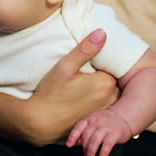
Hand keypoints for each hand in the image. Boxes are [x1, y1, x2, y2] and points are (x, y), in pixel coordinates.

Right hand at [21, 29, 119, 144]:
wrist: (41, 123)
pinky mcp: (99, 119)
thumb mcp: (65, 67)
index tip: (92, 59)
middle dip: (105, 72)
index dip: (103, 59)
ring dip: (102, 86)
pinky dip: (99, 99)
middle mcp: (111, 98)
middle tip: (87, 71)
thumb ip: (85, 49)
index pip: (114, 64)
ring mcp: (106, 111)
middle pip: (114, 77)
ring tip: (84, 84)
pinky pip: (106, 104)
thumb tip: (102, 32)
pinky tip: (83, 98)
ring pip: (111, 91)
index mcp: (105, 83)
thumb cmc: (51, 94)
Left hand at [66, 110, 131, 155]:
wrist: (124, 116)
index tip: (69, 146)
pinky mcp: (115, 133)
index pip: (78, 128)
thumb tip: (77, 142)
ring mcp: (106, 127)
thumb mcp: (94, 121)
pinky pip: (107, 144)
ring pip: (95, 140)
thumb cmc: (106, 121)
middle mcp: (96, 122)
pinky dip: (103, 152)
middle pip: (86, 137)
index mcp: (90, 119)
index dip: (72, 137)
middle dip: (84, 148)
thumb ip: (85, 130)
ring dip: (91, 152)